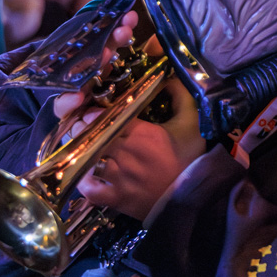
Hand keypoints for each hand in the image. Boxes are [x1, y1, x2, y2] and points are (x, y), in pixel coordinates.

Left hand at [76, 75, 204, 221]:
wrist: (195, 197)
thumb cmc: (192, 158)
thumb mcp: (191, 122)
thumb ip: (180, 95)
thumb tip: (169, 76)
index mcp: (143, 134)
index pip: (107, 118)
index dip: (95, 113)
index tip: (93, 111)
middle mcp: (126, 155)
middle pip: (93, 137)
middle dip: (84, 128)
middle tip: (83, 125)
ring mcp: (119, 179)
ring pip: (87, 160)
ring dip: (82, 151)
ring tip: (82, 145)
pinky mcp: (117, 199)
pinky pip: (90, 190)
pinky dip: (84, 181)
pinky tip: (85, 172)